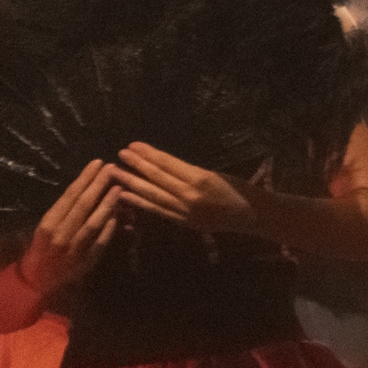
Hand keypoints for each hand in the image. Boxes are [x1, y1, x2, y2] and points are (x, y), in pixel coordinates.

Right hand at [20, 157, 126, 298]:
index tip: (97, 163)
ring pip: (93, 223)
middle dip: (98, 185)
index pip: (69, 195)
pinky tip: (118, 216)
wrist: (37, 280)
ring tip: (118, 188)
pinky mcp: (85, 262)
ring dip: (107, 205)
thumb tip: (85, 188)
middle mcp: (60, 234)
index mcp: (48, 223)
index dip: (85, 178)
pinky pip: (100, 243)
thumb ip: (64, 210)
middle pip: (83, 205)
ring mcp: (73, 249)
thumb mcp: (46, 227)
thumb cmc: (42, 247)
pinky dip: (109, 229)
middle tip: (112, 168)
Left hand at [112, 143, 257, 231]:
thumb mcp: (216, 173)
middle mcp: (190, 196)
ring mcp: (185, 211)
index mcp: (200, 179)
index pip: (167, 164)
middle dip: (136, 166)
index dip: (148, 154)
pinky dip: (140, 203)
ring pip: (153, 195)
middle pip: (157, 178)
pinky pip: (157, 210)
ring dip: (132, 184)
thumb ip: (190, 172)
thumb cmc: (239, 189)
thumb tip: (161, 164)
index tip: (132, 145)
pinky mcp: (183, 222)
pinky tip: (125, 196)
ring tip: (115, 174)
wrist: (252, 215)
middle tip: (119, 155)